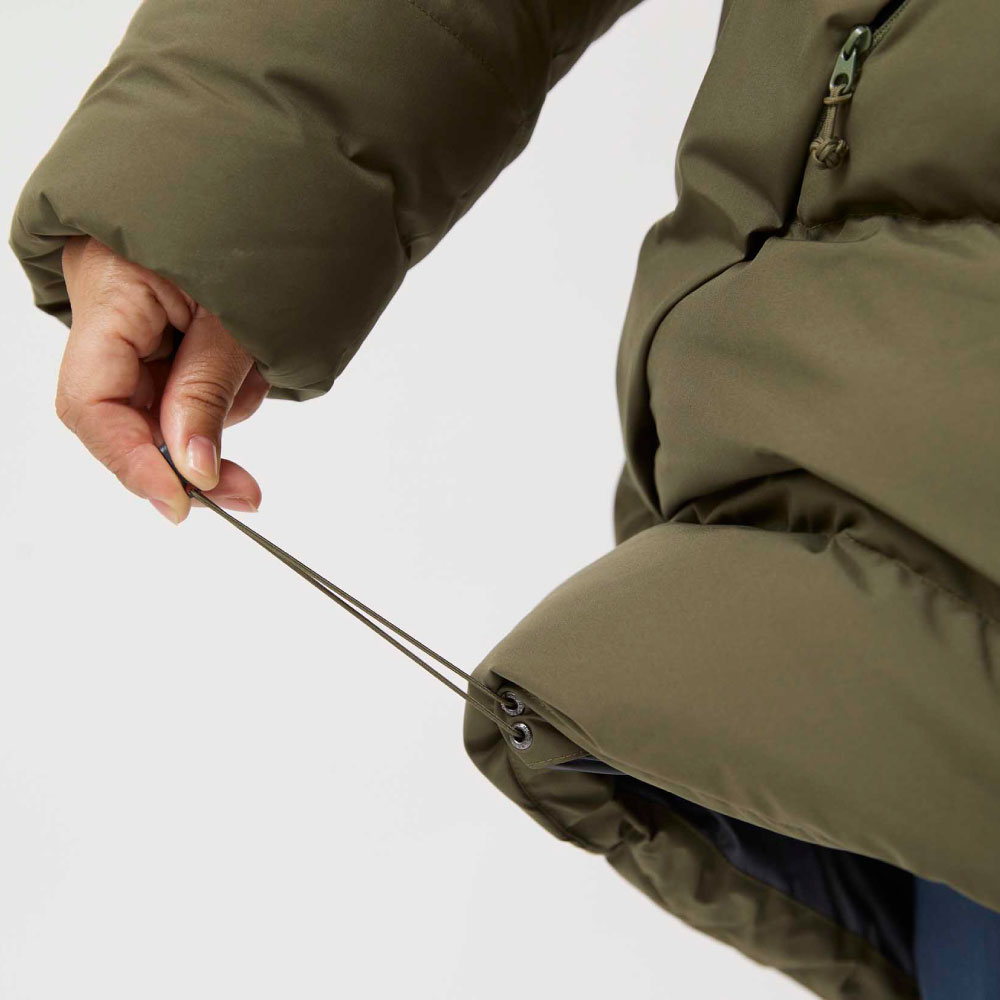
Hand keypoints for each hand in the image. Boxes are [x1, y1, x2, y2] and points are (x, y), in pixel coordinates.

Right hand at [56, 237, 267, 522]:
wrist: (277, 172)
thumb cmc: (258, 222)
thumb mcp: (240, 317)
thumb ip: (207, 394)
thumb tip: (193, 471)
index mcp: (111, 288)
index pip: (91, 401)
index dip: (132, 463)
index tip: (183, 504)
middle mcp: (107, 307)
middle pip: (121, 413)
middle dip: (184, 453)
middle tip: (244, 491)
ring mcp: (133, 319)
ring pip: (157, 406)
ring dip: (210, 416)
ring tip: (255, 377)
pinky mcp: (162, 327)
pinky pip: (179, 383)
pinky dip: (216, 394)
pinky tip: (247, 371)